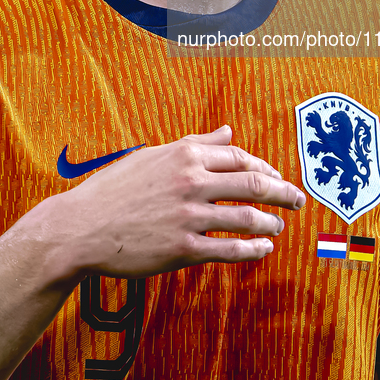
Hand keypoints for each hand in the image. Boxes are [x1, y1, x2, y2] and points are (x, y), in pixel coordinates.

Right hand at [41, 125, 305, 281]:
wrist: (81, 227)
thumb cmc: (116, 188)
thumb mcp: (154, 155)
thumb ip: (195, 143)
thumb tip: (228, 130)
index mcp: (185, 155)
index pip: (239, 157)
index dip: (265, 168)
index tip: (277, 177)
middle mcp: (190, 181)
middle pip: (252, 184)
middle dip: (283, 192)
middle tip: (298, 200)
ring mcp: (188, 216)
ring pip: (245, 217)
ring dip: (270, 223)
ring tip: (278, 227)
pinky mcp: (182, 249)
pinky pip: (229, 249)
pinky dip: (252, 250)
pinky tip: (263, 249)